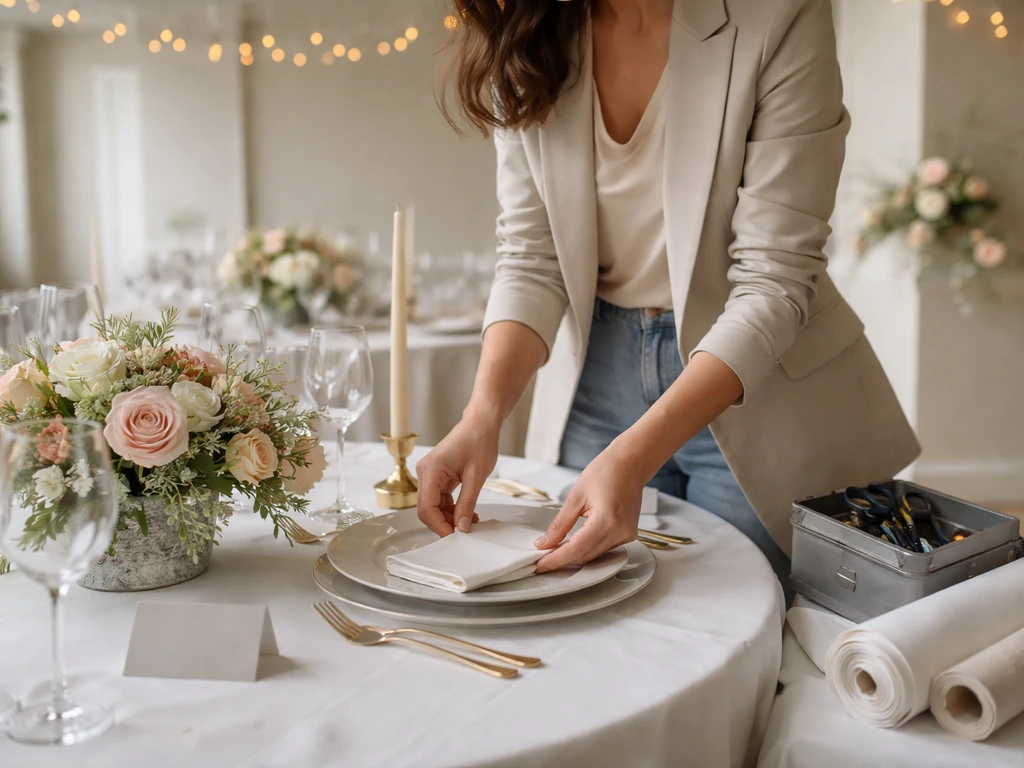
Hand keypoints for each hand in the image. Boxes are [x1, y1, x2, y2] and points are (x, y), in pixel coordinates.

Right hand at [415, 414, 498, 535]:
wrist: (481, 423)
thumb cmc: (479, 441)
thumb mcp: (477, 476)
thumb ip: (467, 503)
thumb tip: (462, 527)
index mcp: (431, 470)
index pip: (426, 507)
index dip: (439, 525)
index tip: (455, 536)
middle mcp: (425, 472)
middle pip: (426, 508)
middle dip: (443, 523)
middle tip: (464, 532)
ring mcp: (429, 473)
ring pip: (433, 505)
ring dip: (449, 517)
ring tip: (470, 522)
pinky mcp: (437, 475)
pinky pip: (440, 498)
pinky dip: (451, 508)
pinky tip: (467, 513)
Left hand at [533, 447, 643, 572]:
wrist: (630, 464)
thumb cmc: (606, 472)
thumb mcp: (576, 496)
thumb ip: (560, 524)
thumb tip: (545, 543)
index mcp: (606, 521)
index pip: (576, 549)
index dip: (556, 560)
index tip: (540, 565)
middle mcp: (620, 532)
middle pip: (586, 556)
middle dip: (563, 560)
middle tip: (543, 558)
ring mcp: (627, 535)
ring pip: (595, 556)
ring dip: (576, 555)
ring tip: (556, 551)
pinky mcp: (629, 534)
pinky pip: (605, 549)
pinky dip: (589, 548)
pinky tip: (576, 543)